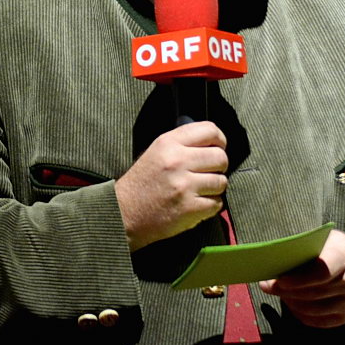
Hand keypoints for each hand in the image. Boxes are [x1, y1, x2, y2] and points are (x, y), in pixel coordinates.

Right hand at [115, 121, 227, 250]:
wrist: (123, 213)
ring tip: (200, 190)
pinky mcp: (189, 209)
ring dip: (215, 187)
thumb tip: (212, 142)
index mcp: (169, 143)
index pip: (210, 130)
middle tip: (208, 172)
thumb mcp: (156, 152)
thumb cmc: (142, 183)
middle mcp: (177, 161)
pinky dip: (210, 205)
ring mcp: (184, 186)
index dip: (220, 140)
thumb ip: (182, 143)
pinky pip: (217, 203)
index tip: (218, 147)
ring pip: (221, 182)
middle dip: (219, 166)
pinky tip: (197, 203)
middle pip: (221, 157)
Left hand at [259, 230, 344, 327]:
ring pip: (313, 309)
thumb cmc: (331, 247)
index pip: (321, 272)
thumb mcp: (320, 238)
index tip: (279, 280)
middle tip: (267, 286)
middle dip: (287, 291)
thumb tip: (271, 264)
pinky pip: (316, 320)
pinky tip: (291, 302)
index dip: (298, 279)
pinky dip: (299, 313)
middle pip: (314, 293)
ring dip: (291, 303)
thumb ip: (300, 249)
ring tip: (279, 292)